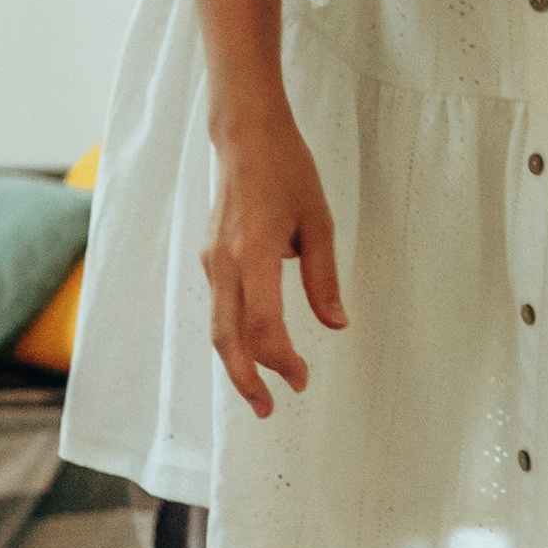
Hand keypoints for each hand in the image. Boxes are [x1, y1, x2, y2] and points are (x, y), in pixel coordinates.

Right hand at [200, 112, 344, 418]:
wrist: (246, 137)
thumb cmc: (288, 172)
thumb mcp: (318, 222)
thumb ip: (324, 277)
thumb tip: (336, 325)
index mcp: (254, 251)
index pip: (262, 324)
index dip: (282, 360)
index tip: (303, 378)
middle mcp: (224, 262)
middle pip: (227, 337)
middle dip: (246, 380)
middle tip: (269, 411)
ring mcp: (212, 260)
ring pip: (219, 326)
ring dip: (238, 363)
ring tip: (261, 392)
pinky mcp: (211, 258)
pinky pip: (220, 308)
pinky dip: (235, 336)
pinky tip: (255, 351)